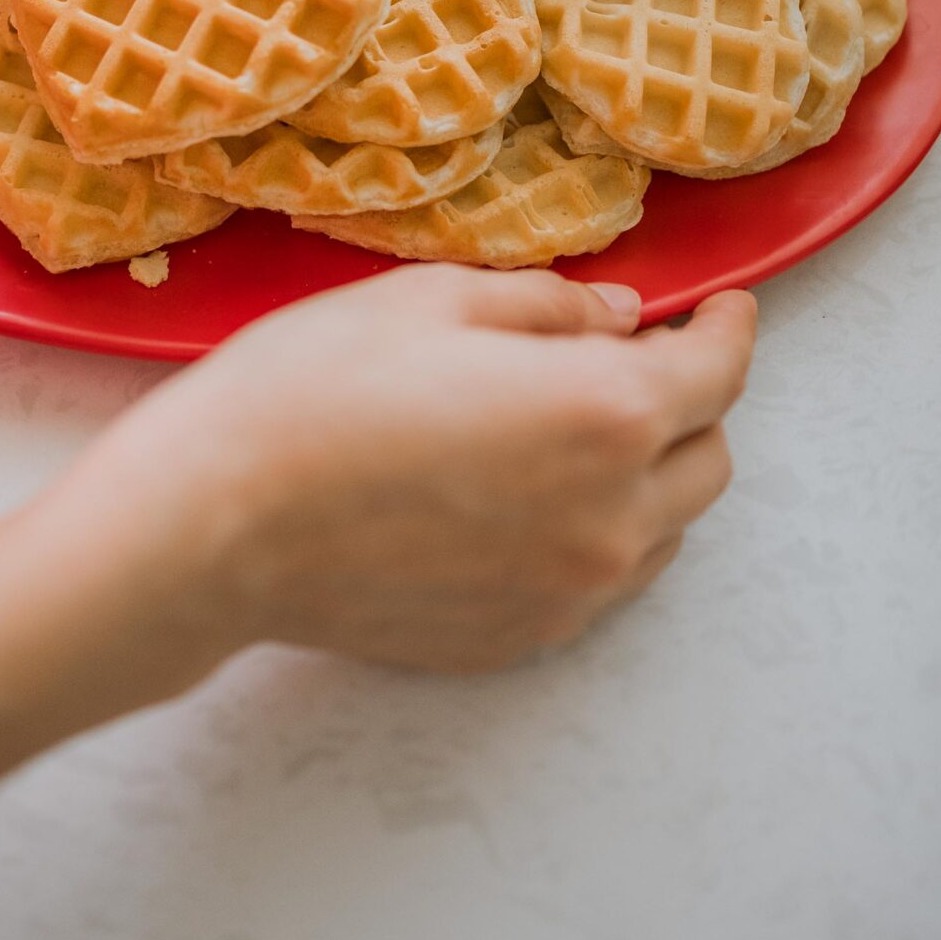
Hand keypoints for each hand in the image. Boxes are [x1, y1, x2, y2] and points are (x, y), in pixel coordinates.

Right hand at [85, 266, 756, 677]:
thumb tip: (620, 319)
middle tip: (634, 358)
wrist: (214, 525)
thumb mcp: (432, 300)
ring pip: (662, 533)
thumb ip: (549, 306)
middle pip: (707, 461)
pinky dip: (590, 532)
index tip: (721, 308)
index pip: (716, 374)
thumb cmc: (312, 389)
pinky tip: (521, 494)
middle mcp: (611, 518)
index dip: (727, 330)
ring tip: (571, 428)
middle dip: (689, 402)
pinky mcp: (518, 639)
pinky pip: (596, 582)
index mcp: (604, 414)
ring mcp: (568, 594)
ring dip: (646, 475)